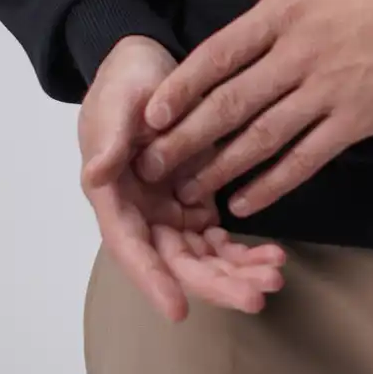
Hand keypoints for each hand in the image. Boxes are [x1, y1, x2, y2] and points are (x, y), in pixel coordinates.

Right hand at [78, 33, 287, 323]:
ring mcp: (169, 209)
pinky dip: (244, 250)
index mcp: (113, 195)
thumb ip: (107, 138)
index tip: (179, 310)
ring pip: (202, 256)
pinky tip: (274, 255)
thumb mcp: (114, 102)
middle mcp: (141, 213)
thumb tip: (97, 173)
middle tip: (256, 297)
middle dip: (215, 283)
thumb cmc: (124, 81)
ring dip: (237, 272)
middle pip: (175, 261)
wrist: (148, 63)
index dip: (153, 280)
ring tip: (275, 277)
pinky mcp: (195, 198)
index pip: (130, 247)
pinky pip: (220, 236)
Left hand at [104, 0, 372, 218]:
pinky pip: (306, 158)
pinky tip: (247, 202)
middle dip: (187, 138)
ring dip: (221, 168)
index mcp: (285, 11)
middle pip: (231, 103)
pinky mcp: (357, 121)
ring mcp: (328, 91)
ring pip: (262, 136)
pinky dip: (274, 184)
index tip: (151, 115)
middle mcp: (299, 53)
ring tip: (189, 193)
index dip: (181, 87)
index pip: (219, 55)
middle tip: (152, 167)